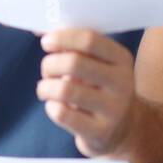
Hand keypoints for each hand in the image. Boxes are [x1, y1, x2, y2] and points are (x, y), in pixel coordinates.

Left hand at [36, 28, 136, 158]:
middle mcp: (122, 82)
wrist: (124, 129)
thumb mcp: (98, 64)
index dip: (62, 38)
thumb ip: (74, 46)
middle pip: (74, 63)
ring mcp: (113, 109)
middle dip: (50, 64)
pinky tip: (55, 106)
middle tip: (46, 70)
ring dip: (46, 87)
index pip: (90, 40)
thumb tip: (38, 30)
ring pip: (65, 90)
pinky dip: (51, 107)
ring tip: (45, 89)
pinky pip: (63, 114)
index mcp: (121, 59)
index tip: (46, 42)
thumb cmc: (100, 88)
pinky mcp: (100, 132)